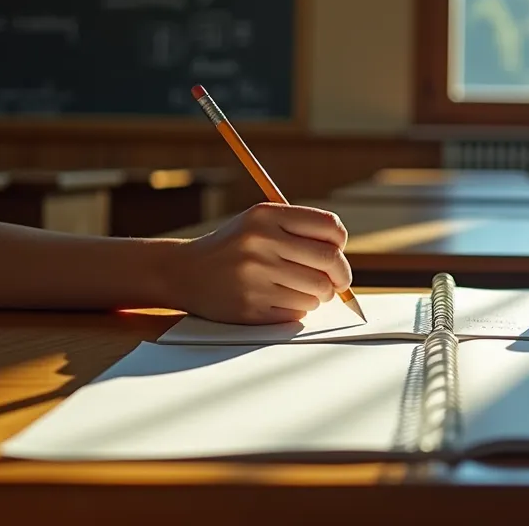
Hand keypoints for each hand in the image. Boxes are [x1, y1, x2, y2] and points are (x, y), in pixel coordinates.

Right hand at [177, 203, 352, 323]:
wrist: (185, 273)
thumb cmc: (234, 247)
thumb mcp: (259, 222)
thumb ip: (299, 231)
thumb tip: (343, 261)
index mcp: (266, 216)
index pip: (330, 226)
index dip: (340, 242)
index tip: (337, 251)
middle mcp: (260, 244)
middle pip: (330, 262)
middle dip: (341, 275)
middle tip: (339, 282)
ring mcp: (255, 277)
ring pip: (318, 291)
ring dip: (319, 295)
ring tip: (302, 289)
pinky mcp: (251, 308)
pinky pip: (299, 312)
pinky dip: (299, 309)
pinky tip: (280, 299)